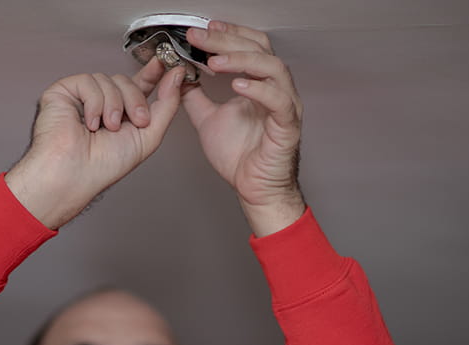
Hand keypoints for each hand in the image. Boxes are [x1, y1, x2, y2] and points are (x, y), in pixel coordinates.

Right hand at [6, 62, 187, 228]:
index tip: (166, 63)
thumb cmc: (105, 165)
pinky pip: (88, 81)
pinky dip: (94, 103)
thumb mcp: (149, 135)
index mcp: (123, 114)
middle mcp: (102, 103)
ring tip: (107, 128)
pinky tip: (89, 123)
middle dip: (135, 101)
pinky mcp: (63, 91)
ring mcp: (82, 97)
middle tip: (136, 122)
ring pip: (109, 79)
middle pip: (126, 80)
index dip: (153, 72)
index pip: (139, 84)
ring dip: (113, 106)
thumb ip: (167, 105)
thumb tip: (177, 75)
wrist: (76, 174)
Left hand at [183, 21, 305, 235]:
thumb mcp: (207, 120)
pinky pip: (278, 100)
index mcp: (259, 84)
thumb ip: (195, 97)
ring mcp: (285, 105)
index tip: (201, 30)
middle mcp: (275, 89)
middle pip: (258, 49)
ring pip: (272, 68)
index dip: (227, 34)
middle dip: (226, 41)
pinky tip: (237, 85)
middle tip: (200, 38)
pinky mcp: (288, 125)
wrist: (254, 188)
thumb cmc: (241, 157)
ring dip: (241, 60)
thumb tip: (180, 77)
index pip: (248, 45)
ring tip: (215, 61)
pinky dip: (258, 89)